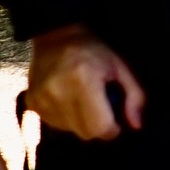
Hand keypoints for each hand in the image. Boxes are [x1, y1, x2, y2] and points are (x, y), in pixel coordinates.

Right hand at [26, 25, 145, 140]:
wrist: (56, 36)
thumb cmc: (93, 51)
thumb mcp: (120, 67)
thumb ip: (134, 96)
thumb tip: (137, 125)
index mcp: (83, 80)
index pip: (100, 127)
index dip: (113, 127)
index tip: (115, 117)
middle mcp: (59, 92)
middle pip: (86, 133)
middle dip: (98, 126)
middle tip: (101, 106)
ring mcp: (42, 100)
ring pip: (71, 131)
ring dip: (81, 122)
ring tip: (83, 99)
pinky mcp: (32, 104)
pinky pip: (56, 125)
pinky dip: (66, 118)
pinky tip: (68, 99)